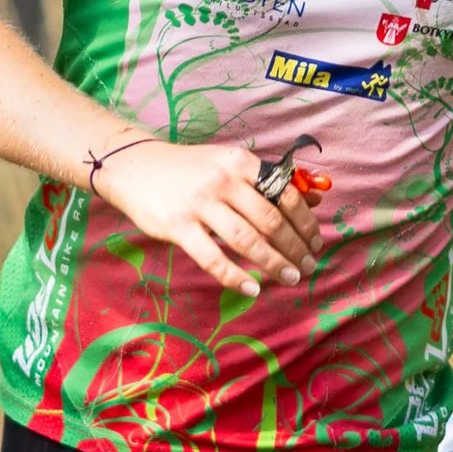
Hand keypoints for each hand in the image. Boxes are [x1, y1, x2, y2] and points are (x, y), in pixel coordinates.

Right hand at [90, 138, 327, 298]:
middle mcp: (223, 180)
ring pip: (247, 241)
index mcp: (241, 162)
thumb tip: (316, 199)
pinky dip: (236, 277)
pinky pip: (213, 258)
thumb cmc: (191, 170)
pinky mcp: (178, 226)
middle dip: (294, 248)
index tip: (316, 243)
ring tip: (289, 279)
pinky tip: (252, 288)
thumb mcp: (230, 165)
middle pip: (270, 220)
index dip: (305, 223)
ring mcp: (200, 203)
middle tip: (306, 267)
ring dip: (273, 264)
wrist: (136, 167)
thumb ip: (269, 182)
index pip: (285, 195)